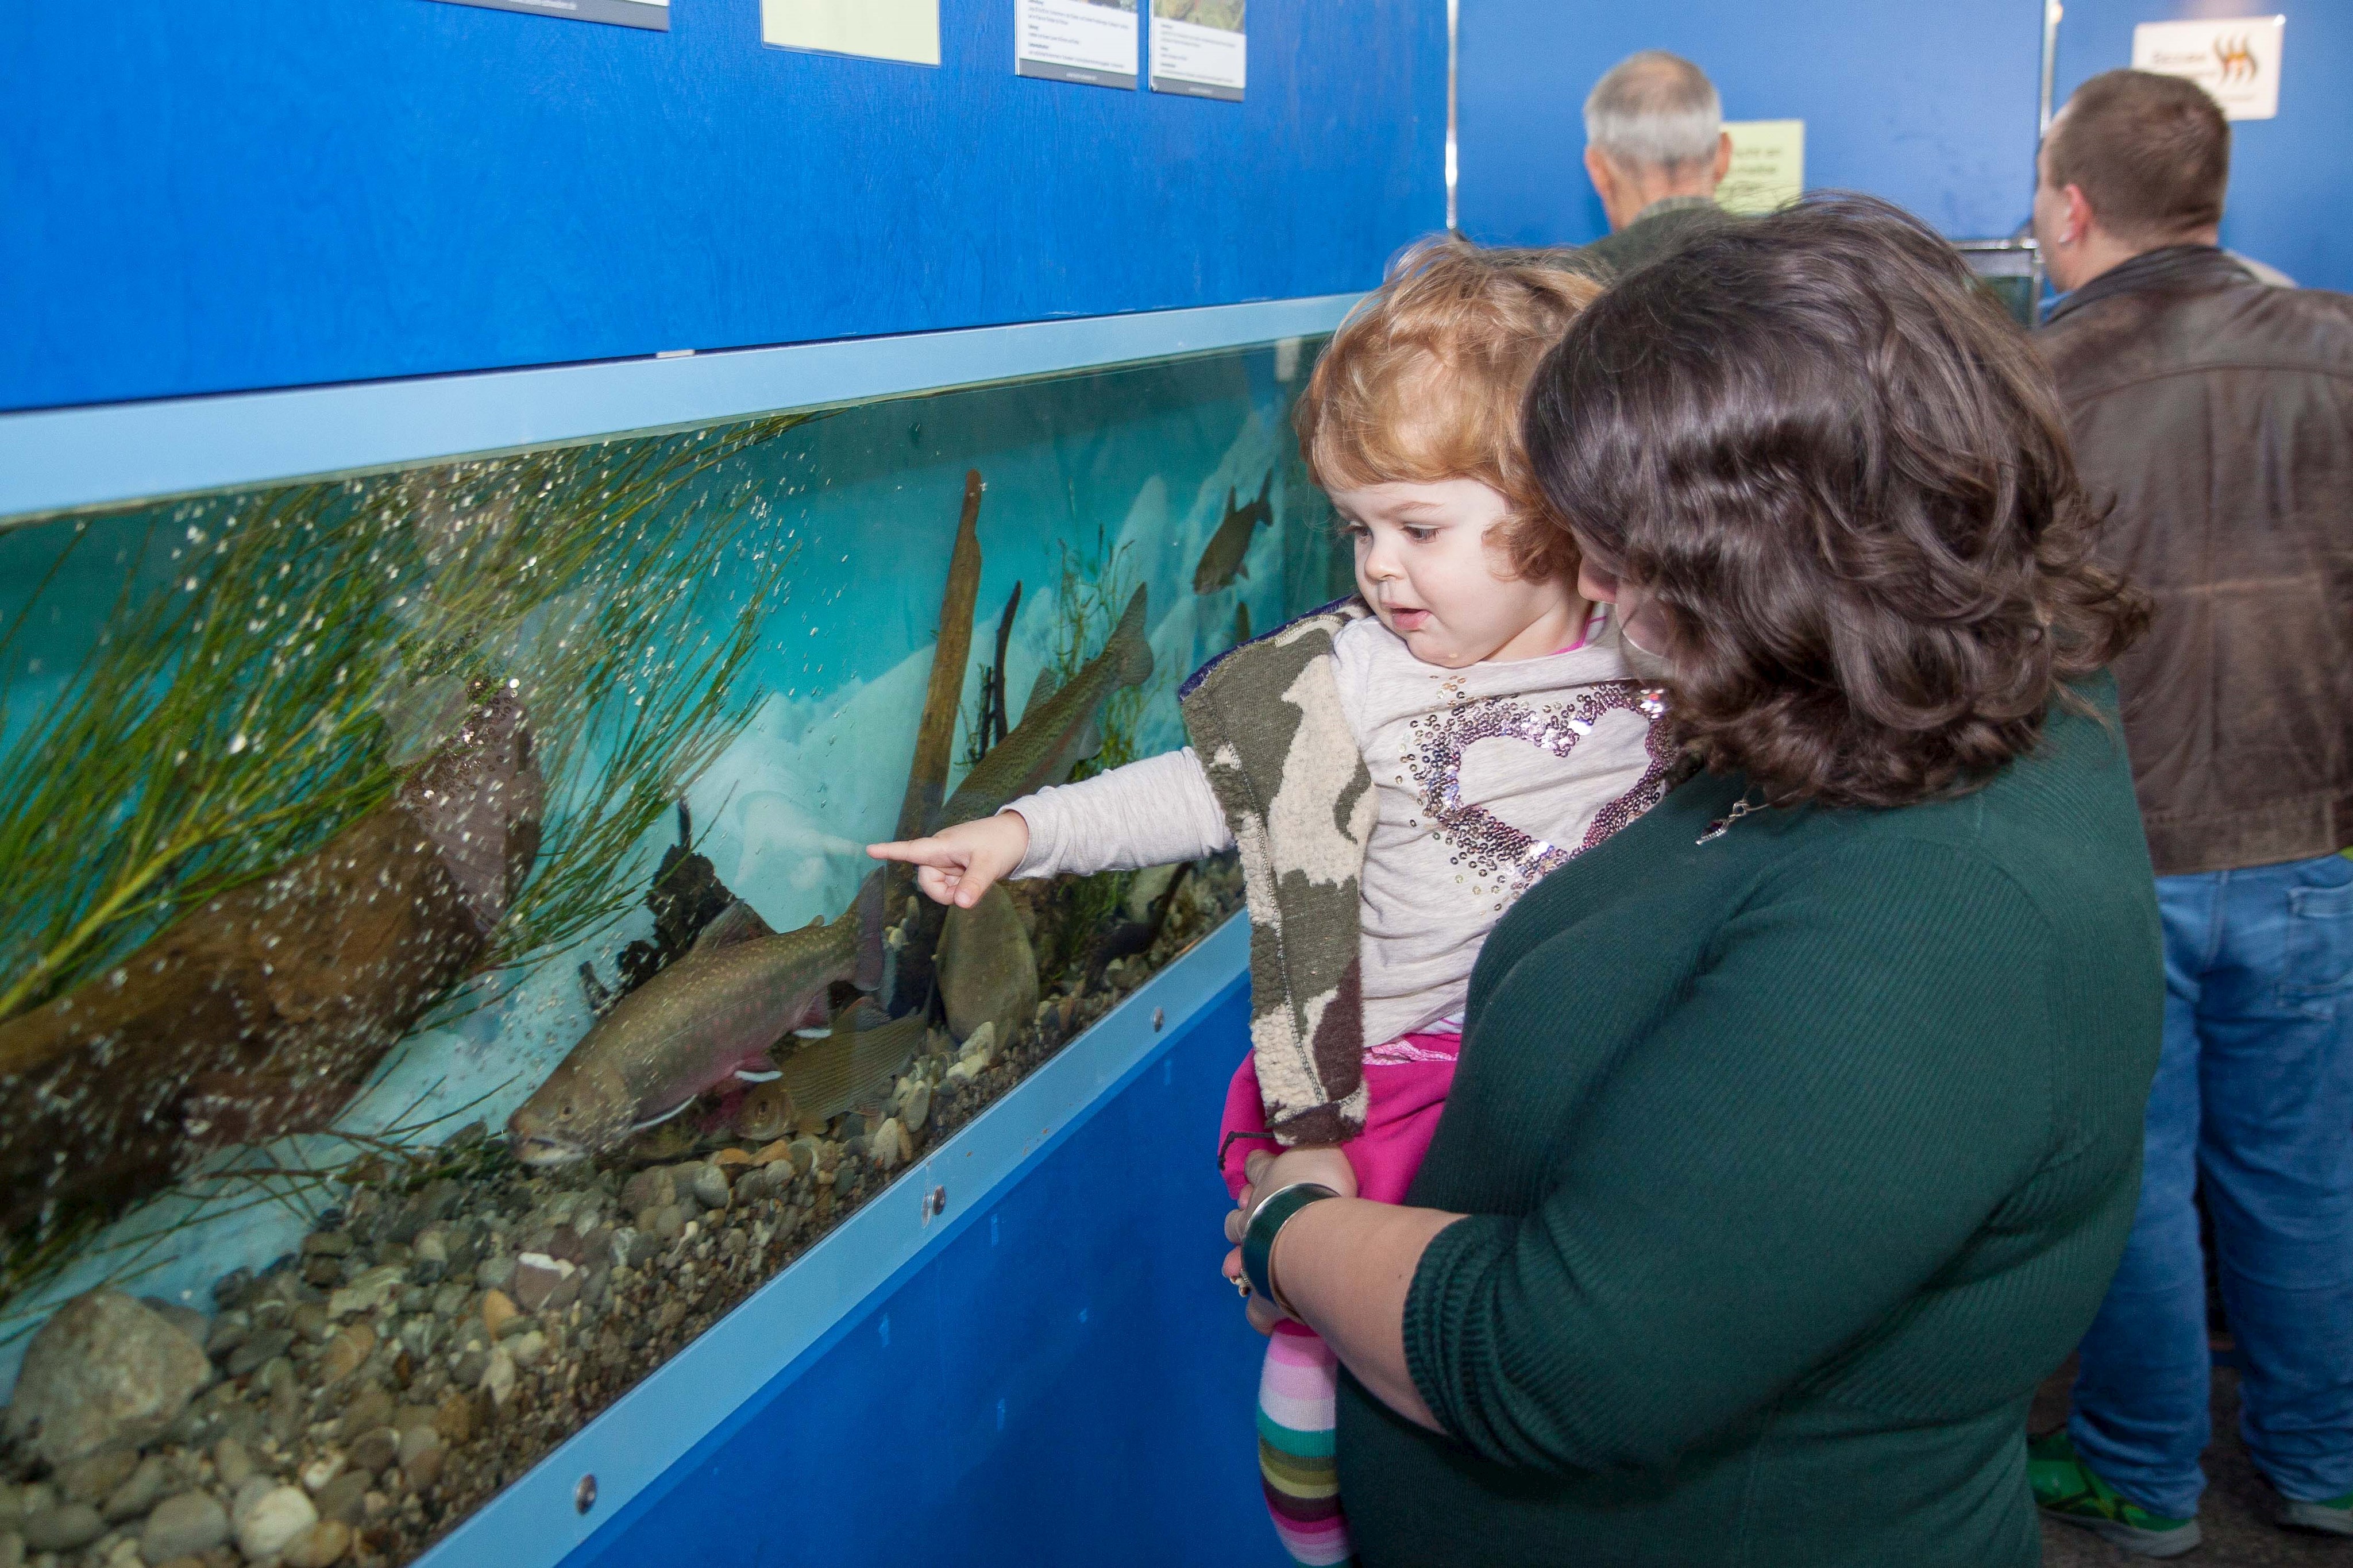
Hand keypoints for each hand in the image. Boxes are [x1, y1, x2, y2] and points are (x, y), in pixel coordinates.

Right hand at [866, 812, 1029, 907]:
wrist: (1020, 837)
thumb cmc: (1002, 843)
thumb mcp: (990, 865)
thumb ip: (974, 884)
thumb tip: (961, 905)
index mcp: (942, 845)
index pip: (911, 850)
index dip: (890, 852)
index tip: (869, 850)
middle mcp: (940, 852)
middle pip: (927, 881)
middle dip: (945, 892)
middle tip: (969, 886)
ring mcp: (947, 861)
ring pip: (939, 887)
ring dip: (956, 890)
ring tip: (975, 876)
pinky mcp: (955, 869)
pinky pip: (950, 887)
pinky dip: (962, 889)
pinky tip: (975, 878)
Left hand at [1222, 1144, 1355, 1332]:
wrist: (1311, 1230)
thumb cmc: (1319, 1187)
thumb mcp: (1323, 1150)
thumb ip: (1318, 1143)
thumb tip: (1316, 1124)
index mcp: (1268, 1182)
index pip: (1258, 1167)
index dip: (1259, 1167)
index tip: (1260, 1166)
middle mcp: (1253, 1216)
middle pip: (1236, 1217)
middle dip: (1241, 1219)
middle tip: (1251, 1222)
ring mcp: (1254, 1255)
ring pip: (1236, 1258)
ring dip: (1239, 1261)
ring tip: (1242, 1267)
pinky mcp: (1263, 1290)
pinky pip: (1258, 1310)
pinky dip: (1260, 1314)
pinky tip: (1266, 1319)